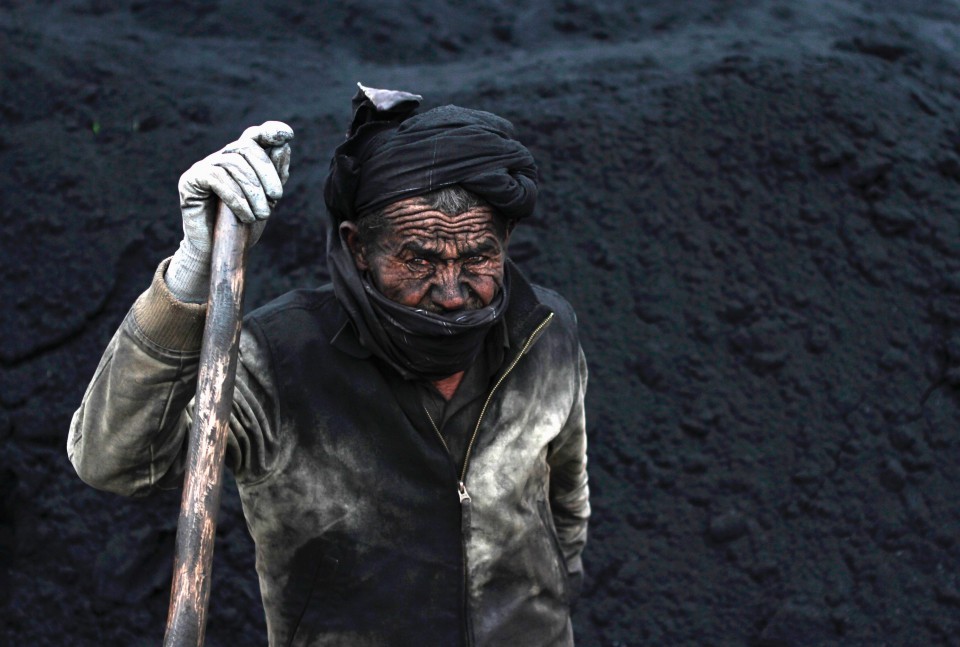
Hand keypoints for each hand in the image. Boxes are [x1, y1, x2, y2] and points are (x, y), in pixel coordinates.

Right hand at [178, 121, 293, 254]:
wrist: (217, 251)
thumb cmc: (242, 225)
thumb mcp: (266, 200)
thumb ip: (275, 175)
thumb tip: (283, 146)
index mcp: (240, 160)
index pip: (253, 136)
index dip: (269, 131)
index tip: (286, 135)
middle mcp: (220, 158)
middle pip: (246, 147)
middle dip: (266, 171)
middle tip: (277, 197)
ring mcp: (203, 167)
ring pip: (233, 164)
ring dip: (253, 190)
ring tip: (262, 214)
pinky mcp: (190, 180)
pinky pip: (216, 178)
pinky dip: (236, 197)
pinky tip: (246, 215)